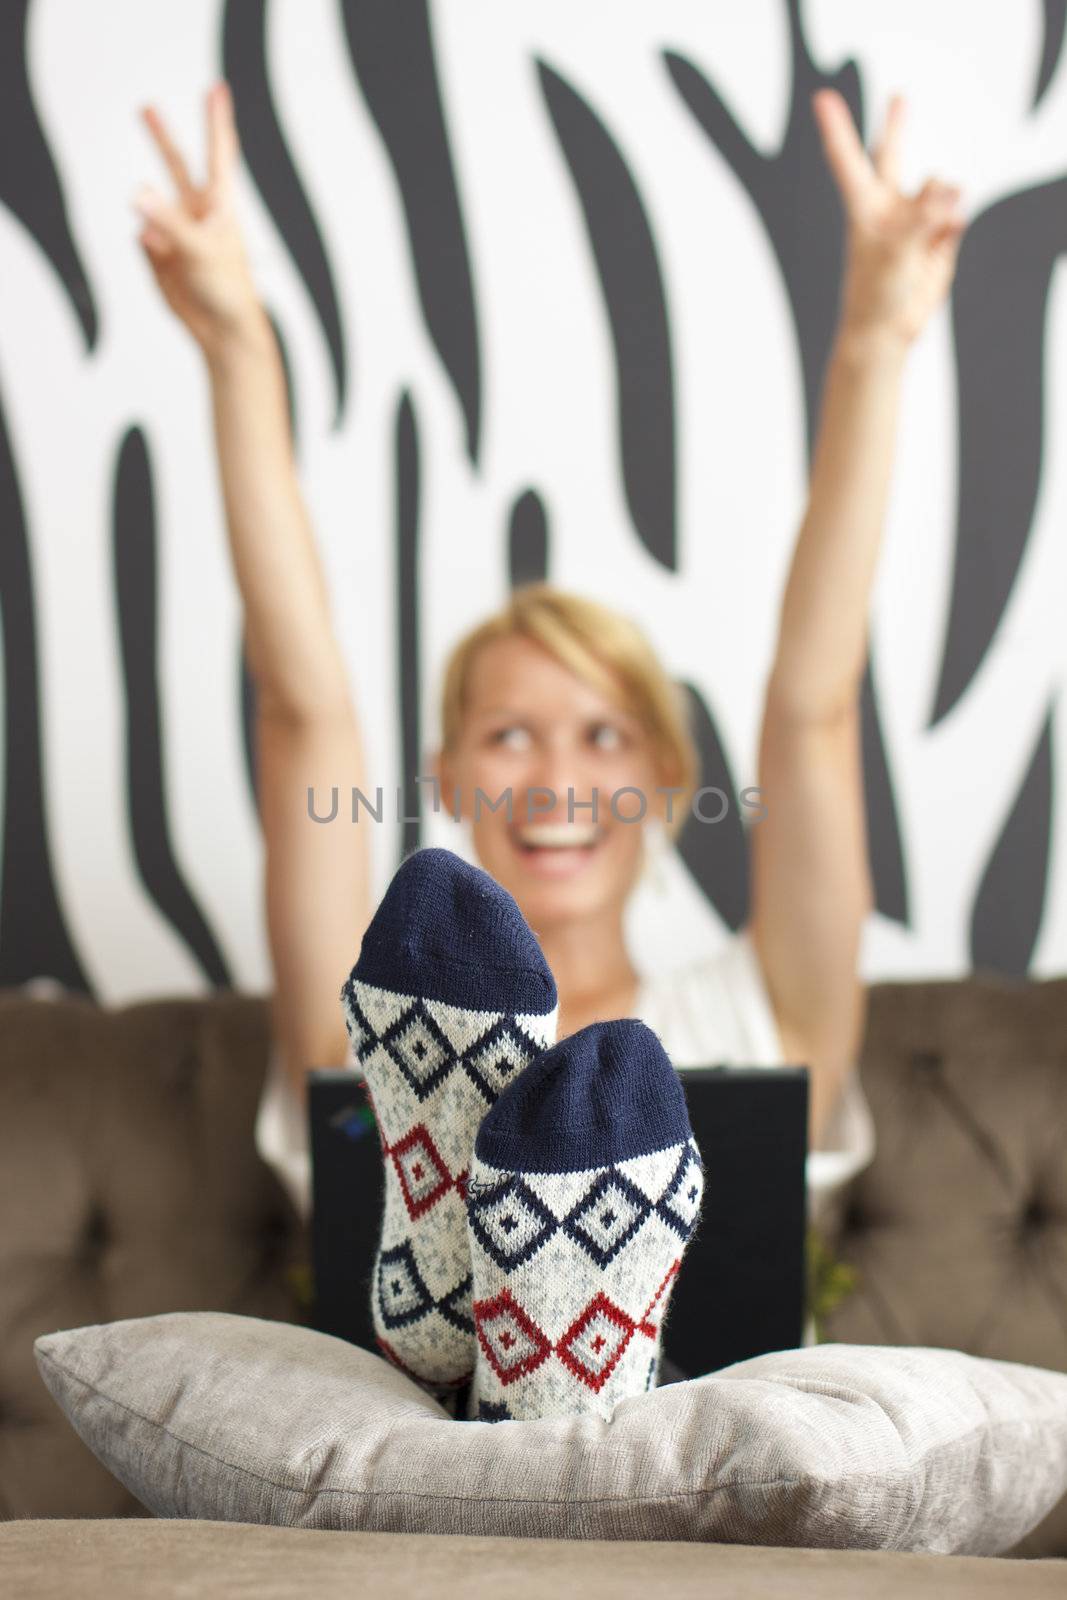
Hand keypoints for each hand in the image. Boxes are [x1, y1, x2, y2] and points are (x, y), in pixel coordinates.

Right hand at [133, 81, 262, 353]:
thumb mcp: (199, 249)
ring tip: (167, 248)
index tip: (216, 88)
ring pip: (151, 206)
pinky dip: (149, 253)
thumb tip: (137, 193)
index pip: (216, 151)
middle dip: (161, 137)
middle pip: (176, 165)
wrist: (221, 330)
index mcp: (218, 204)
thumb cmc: (225, 288)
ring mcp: (177, 231)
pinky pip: (143, 240)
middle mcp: (196, 212)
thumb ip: (167, 220)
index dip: (216, 118)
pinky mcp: (161, 252)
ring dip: (150, 216)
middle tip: (145, 108)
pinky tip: (165, 267)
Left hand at [812, 89, 965, 347]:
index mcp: (864, 206)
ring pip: (940, 187)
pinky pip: (956, 214)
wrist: (888, 329)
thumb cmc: (877, 292)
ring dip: (943, 203)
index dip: (837, 127)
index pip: (848, 158)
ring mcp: (915, 220)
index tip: (822, 98)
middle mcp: (889, 207)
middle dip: (897, 126)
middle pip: (893, 155)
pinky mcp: (938, 236)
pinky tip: (942, 243)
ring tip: (932, 231)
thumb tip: (952, 188)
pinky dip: (954, 224)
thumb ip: (924, 215)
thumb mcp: (896, 250)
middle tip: (898, 96)